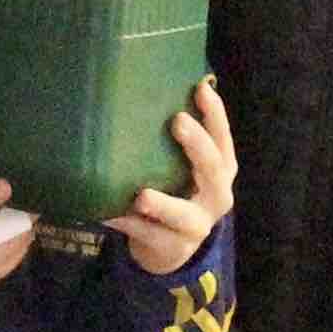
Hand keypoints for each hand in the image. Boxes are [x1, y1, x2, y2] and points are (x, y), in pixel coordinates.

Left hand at [115, 77, 235, 274]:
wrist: (168, 248)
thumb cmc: (175, 191)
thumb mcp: (182, 165)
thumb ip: (178, 137)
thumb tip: (150, 82)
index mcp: (221, 171)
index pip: (224, 139)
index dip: (216, 114)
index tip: (201, 88)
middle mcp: (216, 197)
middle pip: (214, 171)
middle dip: (197, 146)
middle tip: (177, 121)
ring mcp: (196, 226)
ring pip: (184, 216)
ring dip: (163, 204)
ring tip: (142, 195)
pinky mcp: (172, 248)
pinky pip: (149, 236)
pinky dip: (128, 224)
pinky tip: (108, 213)